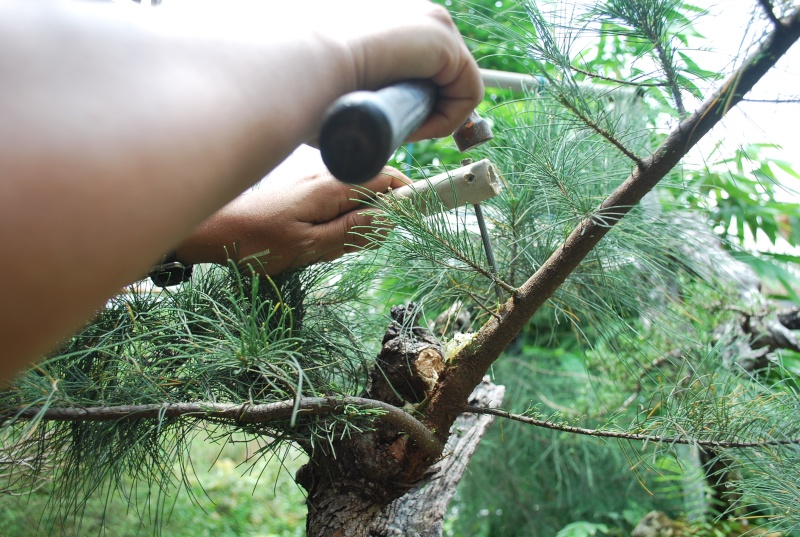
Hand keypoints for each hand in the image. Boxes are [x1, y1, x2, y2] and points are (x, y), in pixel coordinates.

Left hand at [176, 167, 410, 274]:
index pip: (388, 180)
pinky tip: (313, 240)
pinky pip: (334, 200)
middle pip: (374, 187)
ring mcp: (312, 178)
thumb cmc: (256, 242)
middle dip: (377, 217)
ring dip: (353, 222)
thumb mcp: (310, 246)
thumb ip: (353, 231)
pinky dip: (335, 221)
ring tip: (326, 246)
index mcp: (332, 185)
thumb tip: (391, 218)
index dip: (407, 196)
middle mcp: (326, 173)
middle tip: (354, 245)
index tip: (414, 220)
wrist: (210, 231)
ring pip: (354, 196)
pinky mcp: (301, 188)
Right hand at [309, 0, 484, 141]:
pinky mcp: (445, 39)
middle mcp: (410, 7)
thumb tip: (355, 111)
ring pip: (454, 83)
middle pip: (439, 71)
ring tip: (396, 127)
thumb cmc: (300, 83)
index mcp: (383, 14)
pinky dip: (446, 121)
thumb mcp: (329, 79)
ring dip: (430, 116)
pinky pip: (467, 93)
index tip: (381, 118)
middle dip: (422, 106)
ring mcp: (430, 18)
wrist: (298, 71)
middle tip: (390, 127)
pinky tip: (412, 127)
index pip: (416, 60)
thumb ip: (351, 84)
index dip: (405, 96)